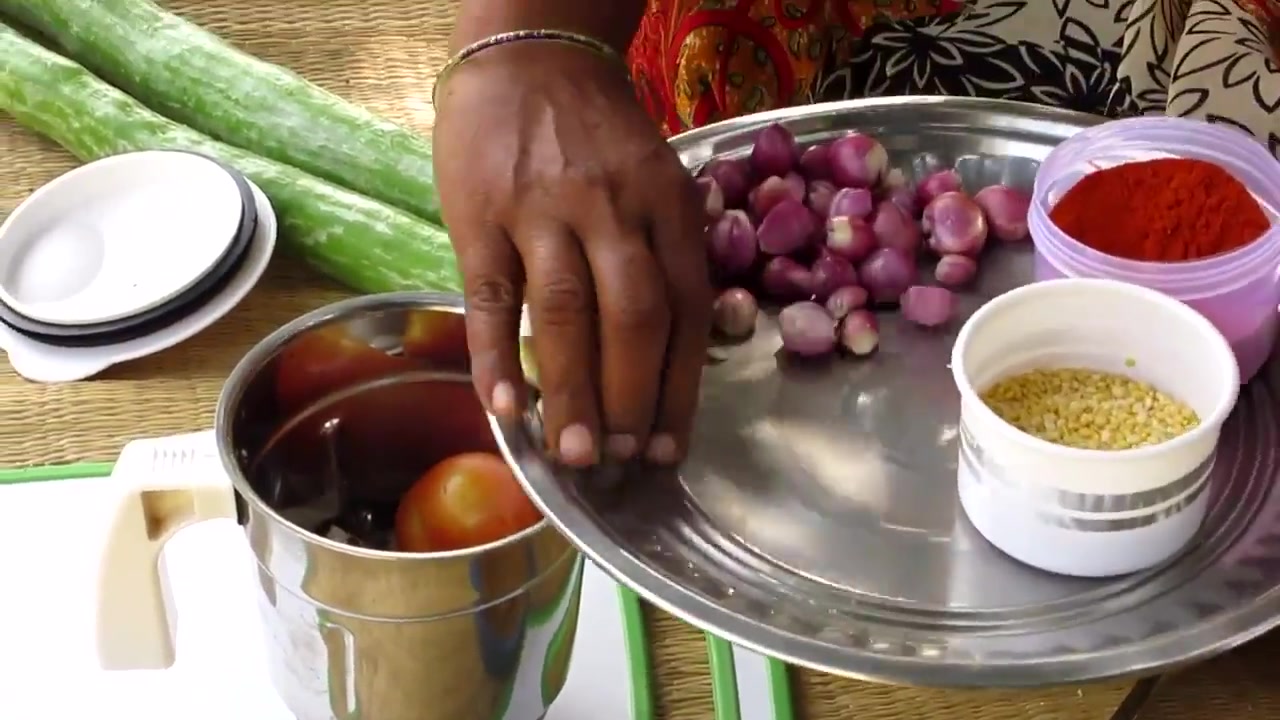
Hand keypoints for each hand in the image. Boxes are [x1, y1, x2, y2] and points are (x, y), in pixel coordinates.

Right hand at [433, 41, 712, 466]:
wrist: (530, 57)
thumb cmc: (600, 138)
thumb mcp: (658, 181)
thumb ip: (665, 256)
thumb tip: (670, 359)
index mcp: (668, 206)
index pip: (685, 312)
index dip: (678, 388)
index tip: (669, 449)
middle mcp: (614, 210)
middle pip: (632, 319)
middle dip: (630, 401)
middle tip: (620, 462)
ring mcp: (544, 213)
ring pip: (565, 315)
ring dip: (571, 393)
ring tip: (573, 456)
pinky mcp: (482, 217)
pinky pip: (491, 297)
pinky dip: (497, 357)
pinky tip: (504, 410)